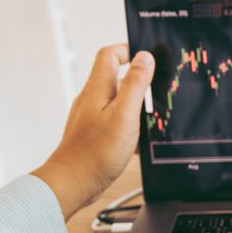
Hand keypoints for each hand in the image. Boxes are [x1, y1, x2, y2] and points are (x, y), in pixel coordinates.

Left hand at [32, 44, 153, 219]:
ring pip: (118, 101)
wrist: (74, 182)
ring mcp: (91, 116)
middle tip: (157, 90)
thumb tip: (145, 58)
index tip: (148, 56)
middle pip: (115, 77)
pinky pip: (116, 121)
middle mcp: (92, 99)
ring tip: (150, 120)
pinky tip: (139, 142)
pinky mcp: (94, 133)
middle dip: (138, 81)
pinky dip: (130, 126)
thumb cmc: (96, 152)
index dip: (128, 49)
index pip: (109, 54)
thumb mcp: (124, 115)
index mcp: (98, 88)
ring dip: (136, 107)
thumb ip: (135, 84)